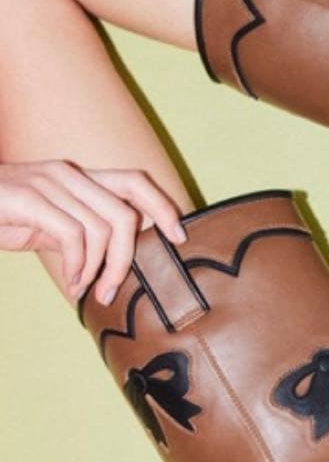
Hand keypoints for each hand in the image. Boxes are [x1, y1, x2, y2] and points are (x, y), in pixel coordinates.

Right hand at [0, 159, 185, 303]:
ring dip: (100, 268)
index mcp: (78, 177)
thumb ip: (82, 234)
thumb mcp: (48, 226)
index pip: (135, 182)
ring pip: (103, 228)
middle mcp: (69, 174)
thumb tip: (117, 261)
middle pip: (125, 213)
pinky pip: (73, 235)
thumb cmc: (1, 217)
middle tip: (113, 288)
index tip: (179, 237)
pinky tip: (71, 279)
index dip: (163, 207)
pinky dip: (78, 265)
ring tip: (87, 287)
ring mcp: (49, 183)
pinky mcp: (29, 198)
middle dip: (127, 257)